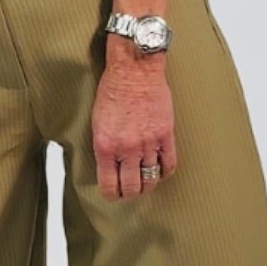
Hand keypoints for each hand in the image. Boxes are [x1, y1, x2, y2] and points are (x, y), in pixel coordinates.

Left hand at [91, 59, 177, 199]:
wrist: (134, 70)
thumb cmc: (113, 90)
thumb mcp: (97, 122)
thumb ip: (104, 146)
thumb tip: (108, 165)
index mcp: (105, 146)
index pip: (109, 185)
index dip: (111, 195)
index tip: (113, 195)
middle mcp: (127, 149)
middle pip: (131, 187)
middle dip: (130, 193)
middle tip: (130, 191)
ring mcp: (148, 143)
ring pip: (150, 179)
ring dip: (147, 185)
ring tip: (145, 183)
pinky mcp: (166, 135)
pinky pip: (169, 164)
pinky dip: (165, 172)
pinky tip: (161, 171)